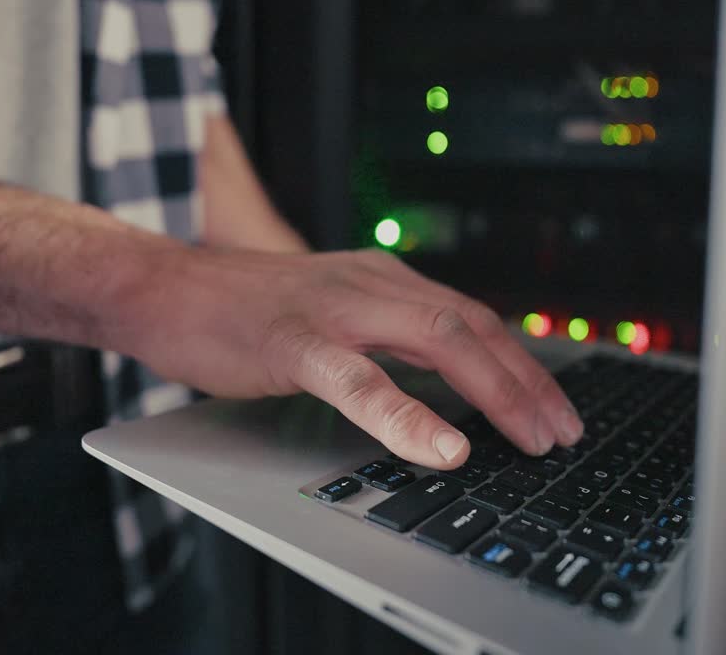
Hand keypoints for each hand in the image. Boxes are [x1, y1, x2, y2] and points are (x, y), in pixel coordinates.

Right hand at [111, 248, 582, 469]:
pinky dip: (406, 415)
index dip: (522, 363)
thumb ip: (380, 337)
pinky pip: (359, 380)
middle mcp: (370, 283)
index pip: (472, 317)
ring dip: (494, 391)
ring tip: (529, 439)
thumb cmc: (243, 311)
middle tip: (562, 433)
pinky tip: (440, 446)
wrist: (163, 285)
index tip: (557, 408)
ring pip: (435, 339)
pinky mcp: (291, 342)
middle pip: (471, 327)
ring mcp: (333, 308)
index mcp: (381, 280)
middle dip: (526, 382)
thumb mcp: (329, 313)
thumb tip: (436, 387)